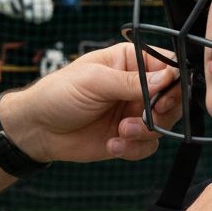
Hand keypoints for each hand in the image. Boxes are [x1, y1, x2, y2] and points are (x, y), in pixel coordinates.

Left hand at [1, 42, 180, 162]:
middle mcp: (137, 86)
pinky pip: (148, 145)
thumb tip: (168, 79)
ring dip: (145, 132)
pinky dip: (133, 149)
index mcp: (130, 61)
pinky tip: (112, 145)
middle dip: (162, 112)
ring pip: (164, 125)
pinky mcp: (129, 137)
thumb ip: (130, 81)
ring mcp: (134, 112)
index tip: (165, 97)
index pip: (168, 66)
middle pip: (173, 98)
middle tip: (147, 118)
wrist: (38, 129)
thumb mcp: (94, 81)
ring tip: (120, 132)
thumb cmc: (59, 94)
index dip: (174, 82)